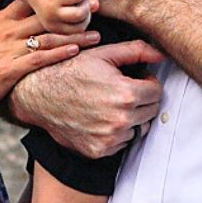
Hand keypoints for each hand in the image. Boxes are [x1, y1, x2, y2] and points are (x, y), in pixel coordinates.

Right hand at [0, 0, 85, 115]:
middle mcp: (5, 32)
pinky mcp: (10, 69)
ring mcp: (8, 50)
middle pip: (44, 18)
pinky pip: (39, 58)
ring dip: (73, 36)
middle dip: (71, 12)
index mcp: (0, 20)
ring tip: (95, 34)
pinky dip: (58, 54)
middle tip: (95, 7)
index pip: (31, 2)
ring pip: (46, 38)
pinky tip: (75, 51)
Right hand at [8, 40, 165, 158]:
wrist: (39, 94)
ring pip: (137, 128)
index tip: (136, 80)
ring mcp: (109, 139)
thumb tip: (162, 54)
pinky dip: (115, 133)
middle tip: (123, 91)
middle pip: (151, 112)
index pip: (157, 93)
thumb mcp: (103, 54)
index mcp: (126, 95)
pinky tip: (99, 118)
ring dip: (130, 118)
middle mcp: (120, 120)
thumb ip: (137, 51)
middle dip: (142, 100)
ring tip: (109, 104)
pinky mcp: (98, 150)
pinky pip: (120, 143)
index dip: (147, 83)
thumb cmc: (70, 71)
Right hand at [35, 0, 98, 34]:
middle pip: (80, 14)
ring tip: (79, 6)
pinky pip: (75, 32)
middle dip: (86, 5)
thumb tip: (96, 5)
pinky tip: (76, 13)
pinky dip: (80, 24)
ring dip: (86, 16)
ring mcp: (51, 24)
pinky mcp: (54, 31)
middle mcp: (50, 13)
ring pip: (80, 27)